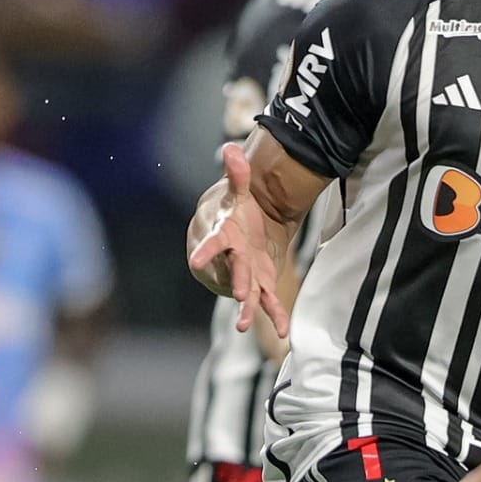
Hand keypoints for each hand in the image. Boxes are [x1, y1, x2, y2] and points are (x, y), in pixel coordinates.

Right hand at [186, 143, 289, 336]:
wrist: (235, 237)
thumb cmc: (235, 216)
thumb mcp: (238, 195)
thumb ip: (237, 175)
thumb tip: (232, 148)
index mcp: (225, 237)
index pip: (213, 243)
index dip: (205, 251)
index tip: (196, 260)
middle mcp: (233, 259)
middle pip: (234, 270)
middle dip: (235, 280)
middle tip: (237, 293)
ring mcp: (246, 275)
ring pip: (248, 292)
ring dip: (248, 308)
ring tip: (245, 325)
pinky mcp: (261, 285)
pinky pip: (268, 302)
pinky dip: (276, 316)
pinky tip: (284, 333)